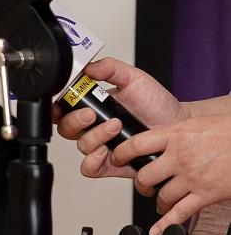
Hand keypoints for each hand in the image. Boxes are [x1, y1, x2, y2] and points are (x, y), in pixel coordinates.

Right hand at [56, 58, 182, 180]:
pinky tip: (107, 152)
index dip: (57, 107)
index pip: (62, 109)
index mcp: (91, 107)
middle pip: (65, 129)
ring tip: (116, 126)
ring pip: (81, 146)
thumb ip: (110, 68)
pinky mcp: (109, 164)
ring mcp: (100, 146)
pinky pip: (89, 168)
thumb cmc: (156, 104)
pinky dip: (93, 161)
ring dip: (95, 137)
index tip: (66, 100)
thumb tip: (88, 66)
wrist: (176, 125)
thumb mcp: (133, 78)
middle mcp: (92, 128)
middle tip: (92, 113)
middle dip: (75, 121)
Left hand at [110, 114, 230, 234]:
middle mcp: (180, 157)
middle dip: (141, 184)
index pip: (136, 144)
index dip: (121, 154)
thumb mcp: (198, 124)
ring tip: (161, 202)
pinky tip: (158, 229)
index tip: (116, 158)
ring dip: (158, 202)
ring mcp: (193, 177)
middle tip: (144, 185)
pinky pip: (181, 212)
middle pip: (145, 175)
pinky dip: (166, 223)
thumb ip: (175, 133)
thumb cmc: (229, 131)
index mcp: (176, 135)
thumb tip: (156, 139)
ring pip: (162, 195)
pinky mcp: (207, 193)